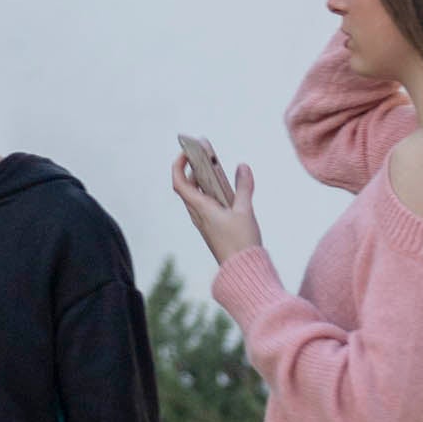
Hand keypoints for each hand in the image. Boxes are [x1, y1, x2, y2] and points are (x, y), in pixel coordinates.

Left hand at [169, 146, 259, 265]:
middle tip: (204, 154)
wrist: (242, 270)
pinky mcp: (212, 229)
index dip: (178, 165)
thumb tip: (243, 167)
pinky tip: (225, 190)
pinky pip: (206, 206)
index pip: (179, 182)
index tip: (185, 151)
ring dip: (203, 180)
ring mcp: (204, 222)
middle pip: (188, 187)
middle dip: (193, 168)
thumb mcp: (244, 211)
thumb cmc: (240, 242)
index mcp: (200, 208)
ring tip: (215, 167)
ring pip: (197, 196)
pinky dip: (211, 193)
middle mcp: (198, 214)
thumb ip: (243, 187)